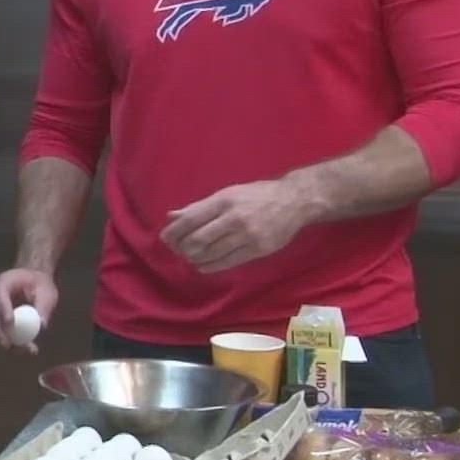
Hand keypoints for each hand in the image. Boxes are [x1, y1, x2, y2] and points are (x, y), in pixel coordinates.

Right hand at [0, 268, 57, 354]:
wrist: (33, 280)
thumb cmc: (39, 282)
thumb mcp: (46, 291)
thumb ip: (44, 306)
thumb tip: (42, 325)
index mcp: (5, 282)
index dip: (3, 309)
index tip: (10, 323)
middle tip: (7, 345)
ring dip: (5, 339)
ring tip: (22, 350)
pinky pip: (0, 330)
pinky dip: (11, 340)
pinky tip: (25, 348)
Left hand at [159, 177, 315, 272]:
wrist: (294, 201)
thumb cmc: (256, 195)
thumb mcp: (227, 194)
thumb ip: (200, 207)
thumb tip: (172, 216)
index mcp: (223, 200)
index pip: (191, 219)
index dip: (174, 232)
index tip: (166, 239)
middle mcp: (234, 217)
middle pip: (199, 239)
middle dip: (183, 248)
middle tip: (179, 250)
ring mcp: (247, 235)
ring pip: (212, 253)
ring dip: (196, 258)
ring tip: (191, 257)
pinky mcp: (259, 249)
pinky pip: (229, 262)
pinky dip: (211, 266)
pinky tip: (203, 265)